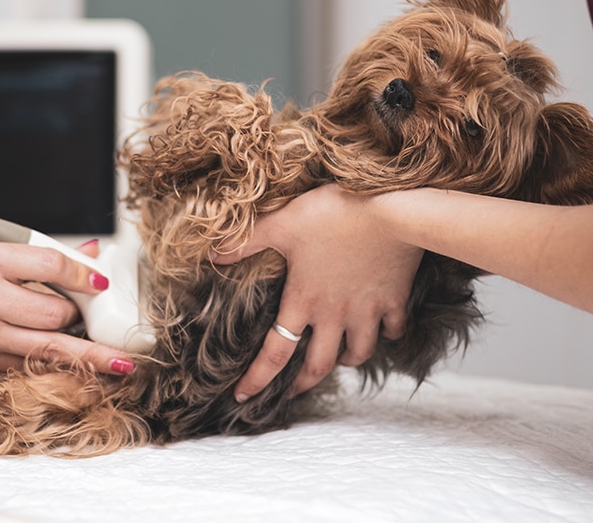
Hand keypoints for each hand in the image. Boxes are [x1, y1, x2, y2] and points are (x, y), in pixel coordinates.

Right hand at [0, 239, 134, 374]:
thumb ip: (41, 255)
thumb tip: (92, 253)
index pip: (51, 265)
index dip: (84, 274)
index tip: (101, 281)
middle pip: (56, 312)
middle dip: (81, 313)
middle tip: (95, 312)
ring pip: (51, 348)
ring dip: (89, 354)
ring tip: (121, 362)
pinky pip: (33, 364)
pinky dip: (61, 364)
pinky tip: (86, 369)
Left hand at [212, 184, 422, 400]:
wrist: (392, 210)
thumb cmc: (332, 213)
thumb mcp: (281, 222)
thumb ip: (245, 241)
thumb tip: (210, 255)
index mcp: (303, 301)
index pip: (275, 353)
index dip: (257, 378)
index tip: (243, 396)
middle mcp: (334, 315)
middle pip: (319, 365)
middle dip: (303, 383)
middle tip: (292, 391)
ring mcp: (367, 311)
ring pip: (358, 353)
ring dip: (346, 361)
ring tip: (338, 359)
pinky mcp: (395, 300)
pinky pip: (392, 330)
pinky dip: (386, 335)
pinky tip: (380, 329)